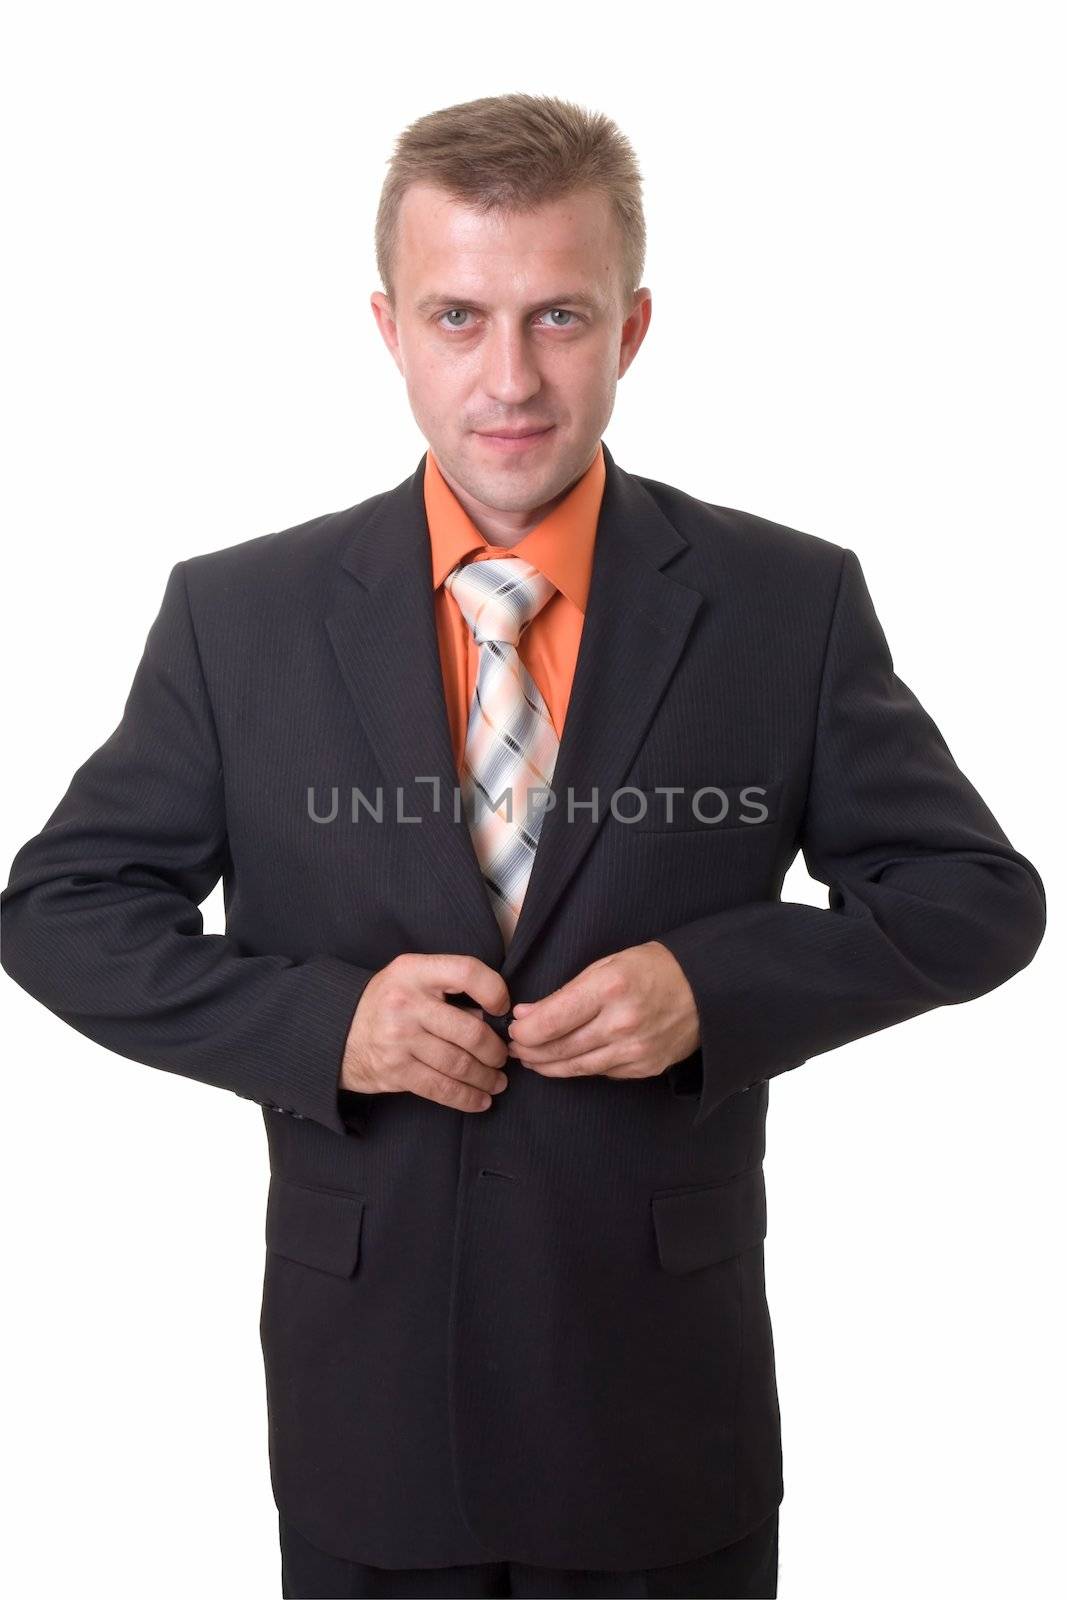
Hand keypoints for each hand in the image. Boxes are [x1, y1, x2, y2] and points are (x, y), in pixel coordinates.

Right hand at [340, 953, 509, 1112]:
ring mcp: (399, 1039)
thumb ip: (449, 991)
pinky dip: (466, 1098)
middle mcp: (406, 1002)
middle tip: (504, 1058)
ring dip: (486, 1078)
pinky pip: (440, 1088)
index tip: (502, 1009)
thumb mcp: (412, 979)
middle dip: (496, 1050)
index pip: (467, 972)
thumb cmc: (388, 1003)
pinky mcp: (395, 1070)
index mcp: (414, 971)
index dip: (494, 991)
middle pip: (470, 1031)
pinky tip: (480, 1100)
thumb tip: (495, 1019)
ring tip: (497, 1082)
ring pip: (459, 1064)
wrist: (337, 1033)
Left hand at [507, 941, 699, 1081]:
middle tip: (514, 1048)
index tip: (513, 1027)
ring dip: (548, 1066)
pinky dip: (579, 1068)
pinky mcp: (644, 1068)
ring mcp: (635, 1050)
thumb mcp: (607, 964)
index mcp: (609, 988)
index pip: (551, 1021)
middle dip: (530, 1050)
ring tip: (532, 1059)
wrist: (706, 988)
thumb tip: (526, 1014)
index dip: (524, 1030)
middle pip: (560, 1049)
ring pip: (576, 1068)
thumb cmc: (652, 969)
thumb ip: (566, 992)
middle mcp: (622, 1022)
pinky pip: (600, 1073)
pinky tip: (566, 1061)